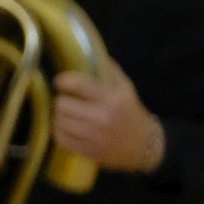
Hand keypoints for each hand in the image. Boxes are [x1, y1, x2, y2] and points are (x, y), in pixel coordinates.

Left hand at [52, 58, 165, 172]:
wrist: (145, 145)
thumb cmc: (132, 113)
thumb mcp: (126, 89)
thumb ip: (110, 71)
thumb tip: (92, 53)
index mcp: (110, 99)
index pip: (78, 84)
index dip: (63, 81)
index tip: (61, 81)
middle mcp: (100, 118)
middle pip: (62, 104)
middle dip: (61, 100)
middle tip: (66, 100)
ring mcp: (93, 136)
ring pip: (58, 122)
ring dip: (59, 116)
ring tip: (66, 113)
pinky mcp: (88, 150)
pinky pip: (60, 138)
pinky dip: (59, 131)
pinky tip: (66, 127)